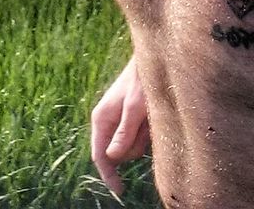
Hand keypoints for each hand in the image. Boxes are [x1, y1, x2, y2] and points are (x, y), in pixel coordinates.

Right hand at [90, 59, 150, 195]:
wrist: (153, 62)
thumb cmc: (143, 82)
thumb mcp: (135, 107)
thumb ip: (124, 132)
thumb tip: (113, 157)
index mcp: (101, 119)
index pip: (100, 155)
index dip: (108, 175)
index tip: (120, 191)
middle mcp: (108, 122)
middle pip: (120, 153)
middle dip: (135, 145)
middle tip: (145, 123)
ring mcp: (119, 122)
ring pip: (132, 147)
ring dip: (144, 137)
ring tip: (149, 115)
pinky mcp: (131, 121)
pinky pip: (140, 137)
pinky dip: (148, 132)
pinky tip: (151, 116)